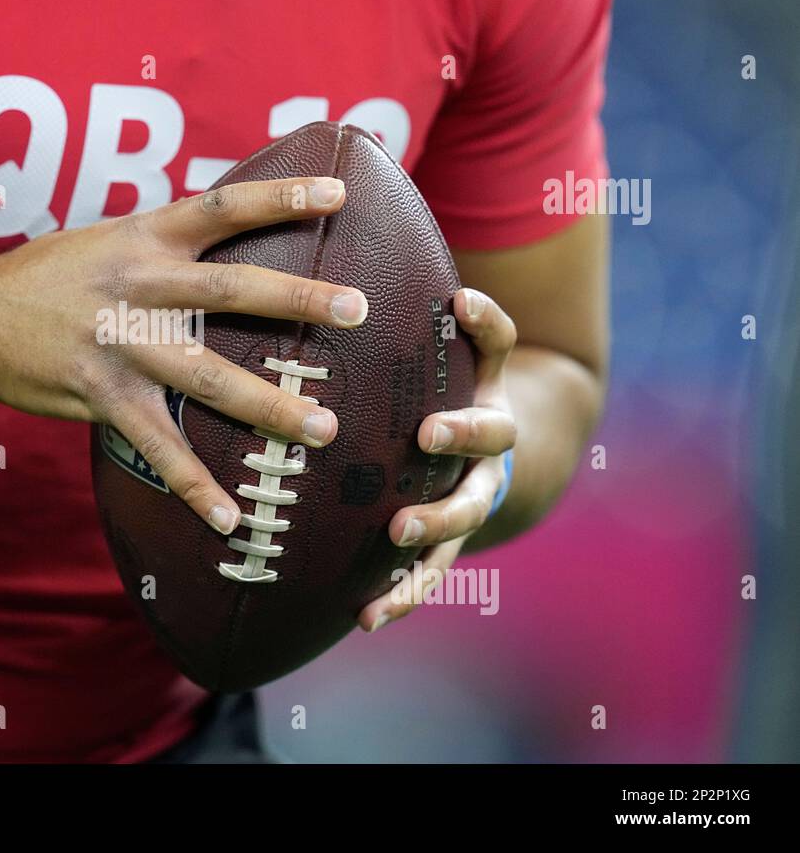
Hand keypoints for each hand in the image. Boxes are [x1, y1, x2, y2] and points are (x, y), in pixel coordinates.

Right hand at [0, 178, 369, 533]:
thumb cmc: (46, 276)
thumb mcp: (104, 239)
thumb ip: (162, 241)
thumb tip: (225, 231)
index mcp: (143, 237)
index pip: (222, 206)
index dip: (281, 197)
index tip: (338, 193)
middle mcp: (138, 286)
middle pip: (231, 291)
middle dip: (298, 302)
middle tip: (358, 310)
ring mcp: (121, 345)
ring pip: (208, 377)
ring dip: (269, 406)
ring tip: (324, 430)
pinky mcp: (102, 397)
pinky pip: (158, 446)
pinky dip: (196, 486)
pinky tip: (230, 518)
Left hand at [358, 287, 517, 632]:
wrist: (478, 458)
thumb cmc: (435, 390)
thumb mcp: (438, 351)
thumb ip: (414, 312)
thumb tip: (378, 245)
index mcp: (484, 385)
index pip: (497, 344)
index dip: (484, 322)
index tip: (458, 301)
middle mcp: (487, 441)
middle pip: (490, 435)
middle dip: (463, 432)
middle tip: (429, 431)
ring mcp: (470, 494)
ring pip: (464, 512)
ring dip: (435, 521)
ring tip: (398, 529)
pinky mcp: (444, 542)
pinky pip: (427, 572)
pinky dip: (401, 594)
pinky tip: (365, 617)